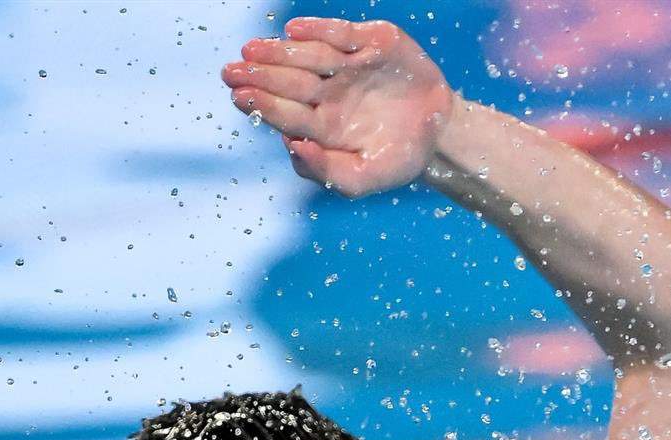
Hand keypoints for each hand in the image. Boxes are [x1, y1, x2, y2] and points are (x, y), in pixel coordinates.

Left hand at [221, 17, 454, 198]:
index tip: (238, 96)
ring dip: (280, 52)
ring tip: (252, 49)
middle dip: (260, 75)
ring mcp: (349, 66)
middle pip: (289, 82)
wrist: (441, 135)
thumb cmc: (397, 159)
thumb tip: (291, 146)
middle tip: (230, 71)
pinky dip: (319, 30)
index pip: (284, 112)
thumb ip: (326, 171)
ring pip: (309, 56)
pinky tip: (293, 30)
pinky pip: (341, 34)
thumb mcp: (364, 179)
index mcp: (321, 125)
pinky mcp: (372, 42)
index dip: (261, 104)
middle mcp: (328, 93)